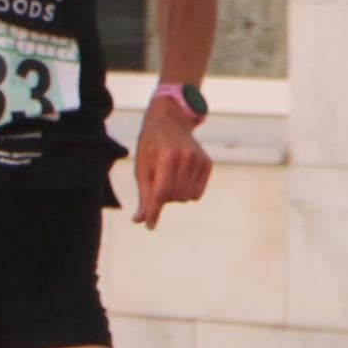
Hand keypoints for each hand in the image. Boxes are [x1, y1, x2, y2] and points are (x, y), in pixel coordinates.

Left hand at [131, 100, 212, 227]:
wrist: (170, 121)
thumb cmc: (151, 146)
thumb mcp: (142, 166)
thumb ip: (144, 194)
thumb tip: (140, 220)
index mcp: (166, 155)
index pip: (160, 192)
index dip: (154, 211)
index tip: (150, 226)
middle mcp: (186, 156)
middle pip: (173, 197)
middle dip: (163, 198)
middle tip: (157, 182)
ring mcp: (199, 159)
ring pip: (186, 198)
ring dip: (175, 196)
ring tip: (168, 179)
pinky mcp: (207, 164)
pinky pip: (197, 194)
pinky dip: (187, 192)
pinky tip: (181, 177)